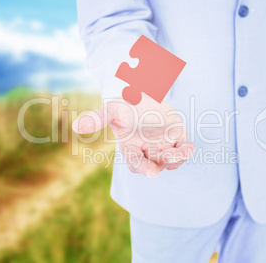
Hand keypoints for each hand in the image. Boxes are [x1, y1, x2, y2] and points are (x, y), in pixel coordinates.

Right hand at [72, 94, 194, 176]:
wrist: (143, 93)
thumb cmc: (125, 104)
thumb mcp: (111, 109)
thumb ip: (97, 118)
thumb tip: (75, 126)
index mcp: (130, 148)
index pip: (135, 163)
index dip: (142, 167)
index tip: (152, 172)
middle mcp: (147, 151)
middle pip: (155, 164)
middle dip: (163, 162)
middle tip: (170, 155)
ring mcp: (162, 147)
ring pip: (170, 160)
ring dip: (176, 158)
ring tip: (182, 151)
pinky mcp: (176, 139)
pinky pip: (182, 150)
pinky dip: (186, 151)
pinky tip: (190, 148)